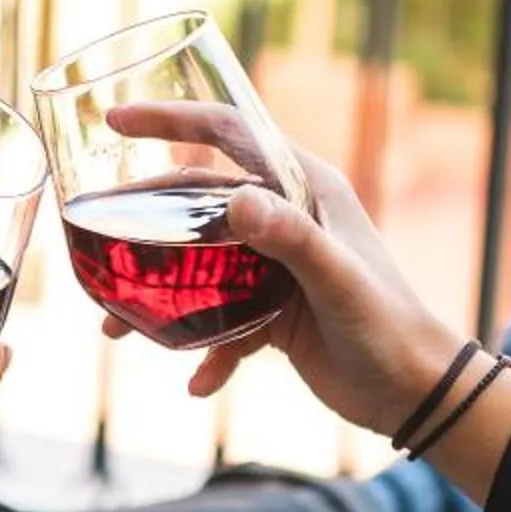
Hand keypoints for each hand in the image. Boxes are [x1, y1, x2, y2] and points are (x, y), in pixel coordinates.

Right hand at [103, 109, 462, 432]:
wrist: (416, 392)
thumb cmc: (389, 327)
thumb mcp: (337, 280)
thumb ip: (290, 239)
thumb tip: (235, 199)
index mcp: (306, 186)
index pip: (228, 131)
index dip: (172, 119)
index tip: (116, 120)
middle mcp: (288, 215)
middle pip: (198, 200)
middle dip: (145, 221)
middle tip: (94, 236)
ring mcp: (277, 264)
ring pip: (199, 263)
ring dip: (159, 294)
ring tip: (116, 327)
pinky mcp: (273, 310)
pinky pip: (220, 320)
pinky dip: (204, 350)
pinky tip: (199, 383)